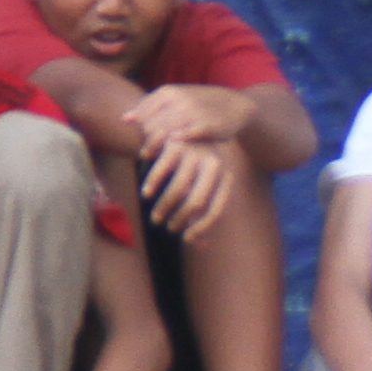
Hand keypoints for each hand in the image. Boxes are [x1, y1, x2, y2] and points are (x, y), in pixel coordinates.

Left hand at [131, 82, 251, 154]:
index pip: (142, 115)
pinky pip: (183, 137)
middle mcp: (178, 99)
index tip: (145, 139)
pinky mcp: (205, 125)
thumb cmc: (198, 106)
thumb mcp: (174, 100)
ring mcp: (192, 112)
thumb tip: (124, 119)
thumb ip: (150, 108)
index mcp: (168, 92)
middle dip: (147, 140)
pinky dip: (176, 145)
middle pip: (149, 126)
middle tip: (149, 152)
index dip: (140, 131)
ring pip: (162, 132)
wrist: (234, 104)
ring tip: (157, 156)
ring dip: (156, 147)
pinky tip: (176, 150)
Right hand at [134, 121, 247, 236]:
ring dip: (164, 207)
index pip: (215, 209)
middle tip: (166, 226)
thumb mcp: (200, 187)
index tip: (186, 239)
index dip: (201, 228)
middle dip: (179, 219)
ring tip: (156, 216)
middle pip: (196, 202)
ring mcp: (194, 153)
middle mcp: (214, 164)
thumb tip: (201, 245)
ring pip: (177, 189)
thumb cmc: (191, 166)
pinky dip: (152, 184)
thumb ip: (201, 213)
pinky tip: (146, 193)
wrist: (181, 125)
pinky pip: (160, 171)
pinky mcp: (175, 143)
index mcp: (225, 176)